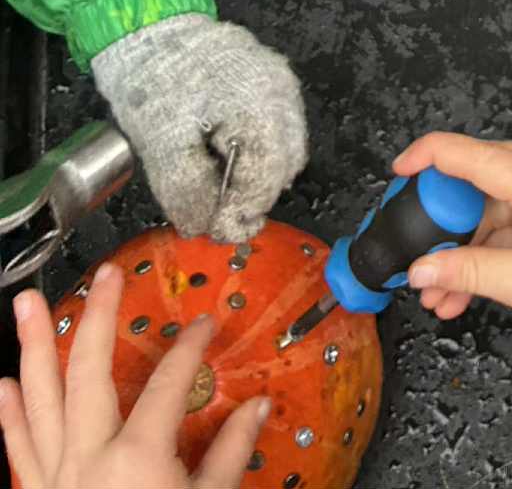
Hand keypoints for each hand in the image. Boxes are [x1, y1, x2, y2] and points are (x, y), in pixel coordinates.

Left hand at [0, 263, 267, 488]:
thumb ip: (230, 455)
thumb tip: (257, 409)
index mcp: (138, 455)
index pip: (169, 380)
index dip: (190, 346)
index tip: (204, 324)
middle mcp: (89, 458)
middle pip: (88, 371)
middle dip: (95, 315)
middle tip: (104, 273)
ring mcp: (55, 478)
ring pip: (38, 401)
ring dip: (30, 349)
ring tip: (24, 303)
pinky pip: (17, 450)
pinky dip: (8, 416)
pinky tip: (2, 385)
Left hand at [91, 15, 307, 242]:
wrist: (147, 29)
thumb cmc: (154, 83)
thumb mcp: (162, 146)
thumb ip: (188, 193)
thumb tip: (204, 227)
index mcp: (260, 105)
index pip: (266, 178)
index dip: (242, 214)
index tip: (216, 231)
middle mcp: (281, 92)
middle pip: (284, 165)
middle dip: (252, 197)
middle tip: (217, 215)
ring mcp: (280, 82)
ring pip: (285, 148)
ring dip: (256, 176)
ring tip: (218, 189)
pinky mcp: (269, 79)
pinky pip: (277, 129)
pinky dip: (256, 153)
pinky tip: (224, 159)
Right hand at [393, 134, 511, 351]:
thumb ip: (468, 272)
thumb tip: (419, 269)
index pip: (474, 154)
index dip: (429, 156)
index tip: (396, 170)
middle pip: (478, 178)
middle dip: (443, 223)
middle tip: (415, 257)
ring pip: (489, 202)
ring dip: (463, 245)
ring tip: (438, 293)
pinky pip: (508, 213)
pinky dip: (487, 246)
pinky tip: (462, 287)